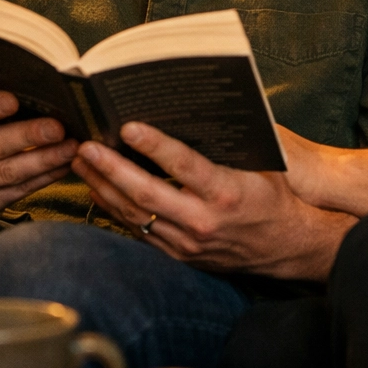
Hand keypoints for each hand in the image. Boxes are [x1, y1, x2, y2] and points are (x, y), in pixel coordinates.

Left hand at [72, 123, 355, 280]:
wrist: (284, 246)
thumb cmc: (272, 196)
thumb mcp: (261, 165)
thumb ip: (230, 144)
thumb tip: (196, 111)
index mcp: (226, 193)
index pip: (183, 166)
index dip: (154, 145)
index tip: (128, 126)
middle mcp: (203, 220)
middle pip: (146, 194)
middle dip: (111, 169)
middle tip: (86, 146)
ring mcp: (187, 242)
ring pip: (135, 215)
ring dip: (105, 188)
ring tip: (83, 163)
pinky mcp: (178, 255)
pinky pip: (139, 232)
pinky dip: (115, 210)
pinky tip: (98, 191)